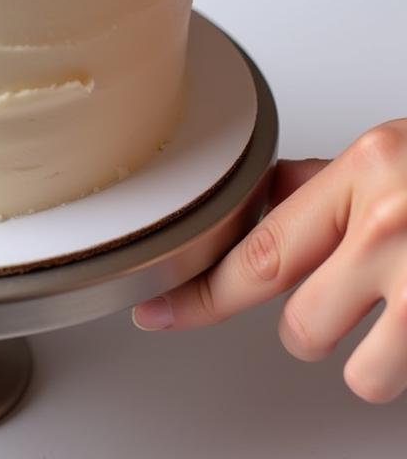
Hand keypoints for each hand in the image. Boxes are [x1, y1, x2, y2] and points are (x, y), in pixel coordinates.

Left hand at [132, 119, 406, 403]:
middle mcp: (385, 221)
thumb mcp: (390, 155)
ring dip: (361, 353)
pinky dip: (400, 366)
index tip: (157, 309)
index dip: (199, 292)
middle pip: (296, 322)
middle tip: (341, 296)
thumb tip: (264, 199)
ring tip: (393, 312)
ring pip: (350, 367)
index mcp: (362, 168)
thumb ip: (322, 182)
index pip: (255, 248)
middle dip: (305, 322)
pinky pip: (393, 383)